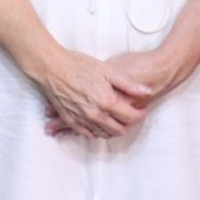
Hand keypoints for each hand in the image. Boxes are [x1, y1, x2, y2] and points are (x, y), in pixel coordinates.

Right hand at [45, 48, 183, 135]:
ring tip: (118, 118)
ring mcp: (82, 120)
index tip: (143, 109)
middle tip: (132, 114)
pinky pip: (89, 134)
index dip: (141, 114)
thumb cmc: (79, 65)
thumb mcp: (107, 70)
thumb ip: (128, 83)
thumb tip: (147, 91)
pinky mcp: (71, 121)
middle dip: (129, 124)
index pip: (131, 117)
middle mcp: (96, 115)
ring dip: (114, 129)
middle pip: (119, 129)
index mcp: (107, 102)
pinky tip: (101, 123)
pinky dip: (98, 131)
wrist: (52, 68)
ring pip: (105, 134)